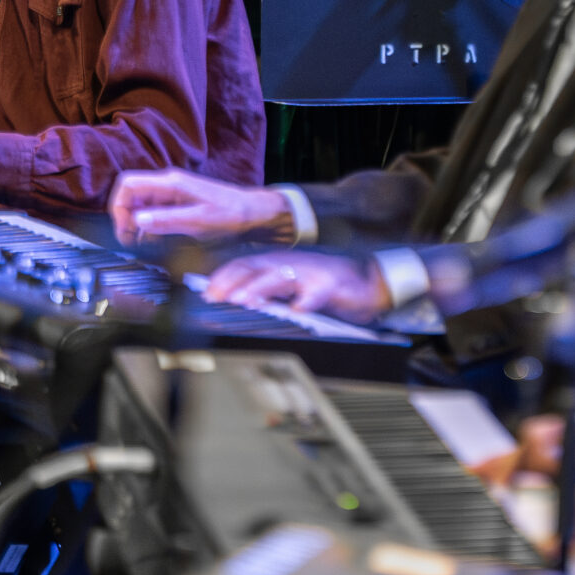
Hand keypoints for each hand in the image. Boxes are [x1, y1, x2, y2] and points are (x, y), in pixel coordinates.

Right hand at [110, 171, 294, 244]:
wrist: (254, 213)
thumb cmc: (231, 215)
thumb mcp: (199, 221)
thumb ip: (167, 220)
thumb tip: (137, 220)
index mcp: (170, 183)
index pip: (128, 184)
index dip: (119, 206)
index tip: (124, 230)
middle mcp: (168, 184)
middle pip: (131, 195)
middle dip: (125, 217)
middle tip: (131, 241)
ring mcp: (173, 193)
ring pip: (141, 204)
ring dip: (137, 224)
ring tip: (143, 244)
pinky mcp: (179, 204)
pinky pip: (154, 212)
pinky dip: (150, 226)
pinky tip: (157, 240)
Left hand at [202, 251, 390, 323]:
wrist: (367, 280)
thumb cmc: (325, 285)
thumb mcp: (291, 285)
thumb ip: (266, 289)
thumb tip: (234, 299)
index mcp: (278, 263)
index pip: (243, 265)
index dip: (223, 277)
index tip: (206, 292)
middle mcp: (291, 264)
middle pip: (255, 268)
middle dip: (234, 282)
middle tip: (218, 297)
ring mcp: (311, 273)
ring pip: (281, 277)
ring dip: (262, 287)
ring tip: (247, 300)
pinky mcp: (332, 285)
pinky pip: (317, 293)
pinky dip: (306, 301)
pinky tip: (298, 310)